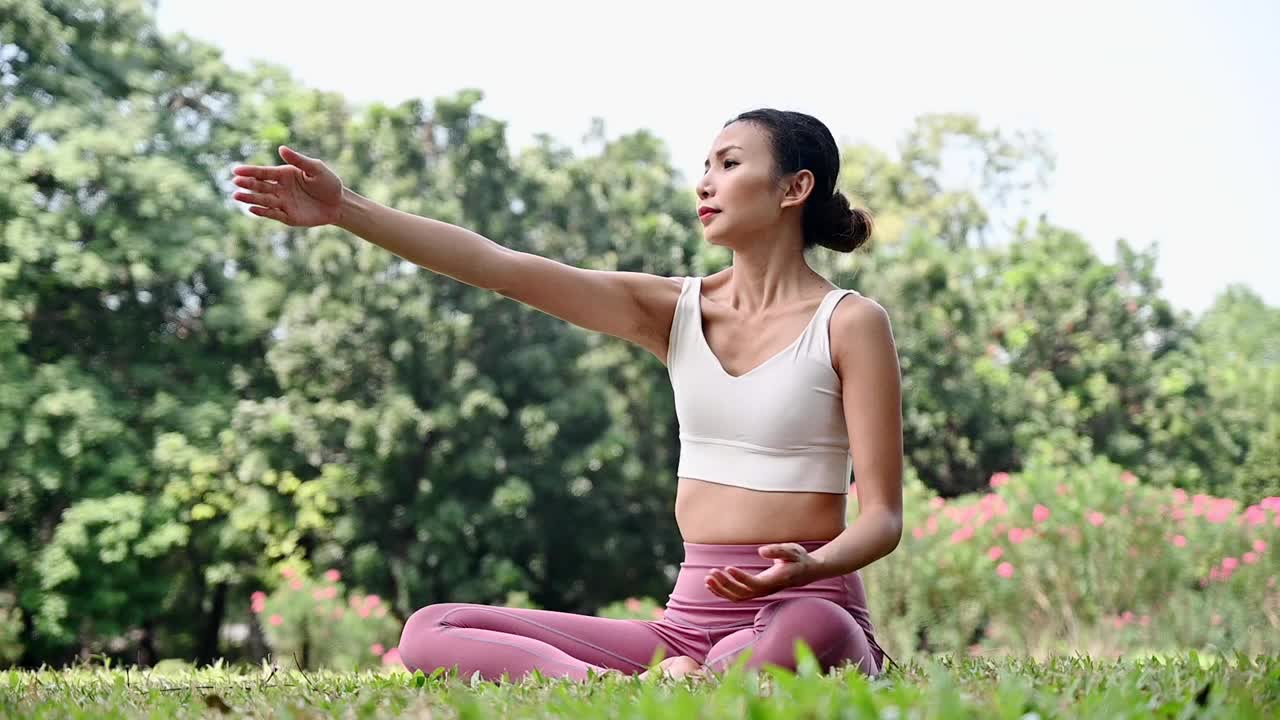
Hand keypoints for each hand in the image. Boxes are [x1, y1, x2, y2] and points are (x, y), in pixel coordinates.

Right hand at [231, 146, 342, 226]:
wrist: (339, 204)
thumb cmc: (328, 183)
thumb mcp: (315, 168)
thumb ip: (298, 160)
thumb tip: (281, 148)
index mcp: (284, 174)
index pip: (264, 172)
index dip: (250, 171)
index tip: (236, 170)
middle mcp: (280, 189)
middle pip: (260, 186)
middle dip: (248, 184)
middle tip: (236, 183)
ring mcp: (283, 203)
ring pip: (264, 200)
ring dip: (250, 198)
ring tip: (237, 196)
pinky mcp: (288, 217)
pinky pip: (273, 214)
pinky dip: (263, 212)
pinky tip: (252, 208)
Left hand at [704, 543, 825, 601]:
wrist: (806, 572)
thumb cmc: (798, 559)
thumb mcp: (792, 551)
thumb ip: (777, 551)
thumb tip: (760, 551)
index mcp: (775, 581)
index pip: (755, 584)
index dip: (740, 578)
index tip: (727, 567)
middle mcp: (766, 590)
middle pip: (742, 593)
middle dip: (725, 584)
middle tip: (712, 572)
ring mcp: (760, 593)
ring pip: (737, 598)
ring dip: (721, 590)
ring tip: (707, 578)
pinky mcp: (755, 592)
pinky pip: (737, 597)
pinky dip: (723, 592)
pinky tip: (711, 584)